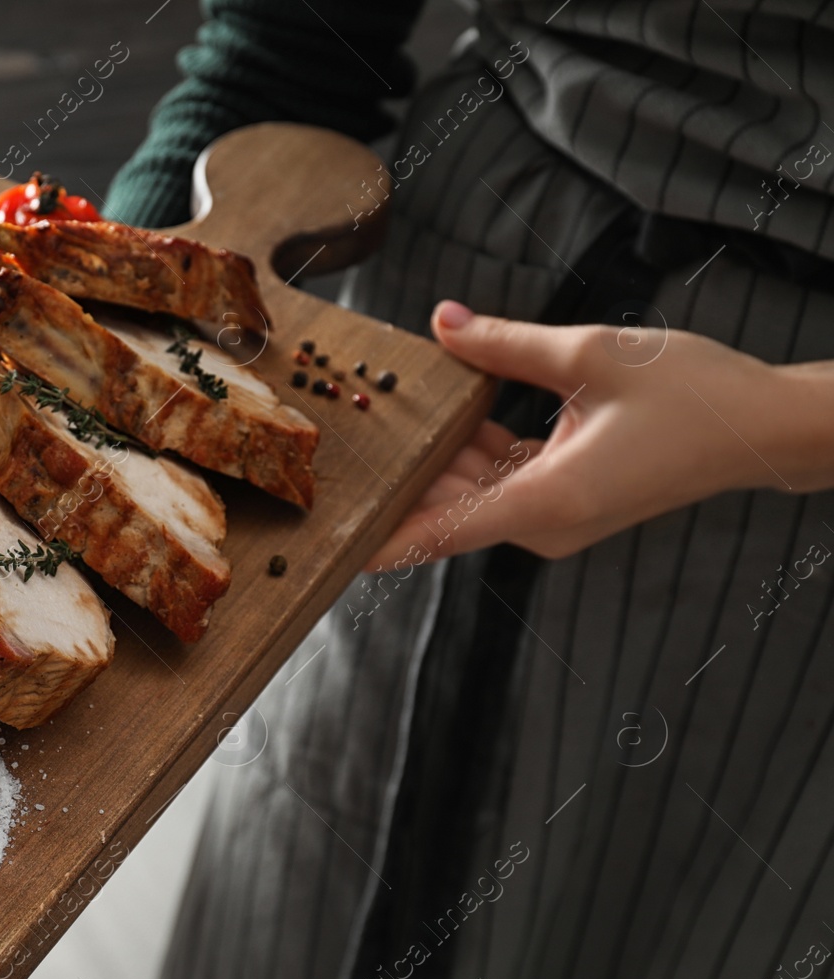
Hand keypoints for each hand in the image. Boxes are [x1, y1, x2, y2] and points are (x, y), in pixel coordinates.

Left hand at [365, 301, 833, 571]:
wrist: (765, 426)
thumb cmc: (694, 395)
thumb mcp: (591, 355)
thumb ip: (505, 343)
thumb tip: (441, 322)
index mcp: (547, 501)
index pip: (439, 533)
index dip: (378, 538)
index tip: (328, 540)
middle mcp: (545, 522)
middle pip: (444, 507)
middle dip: (395, 476)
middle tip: (335, 446)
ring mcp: (555, 516)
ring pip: (469, 491)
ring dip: (434, 456)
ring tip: (377, 418)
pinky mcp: (565, 500)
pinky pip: (499, 481)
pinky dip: (472, 451)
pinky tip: (445, 410)